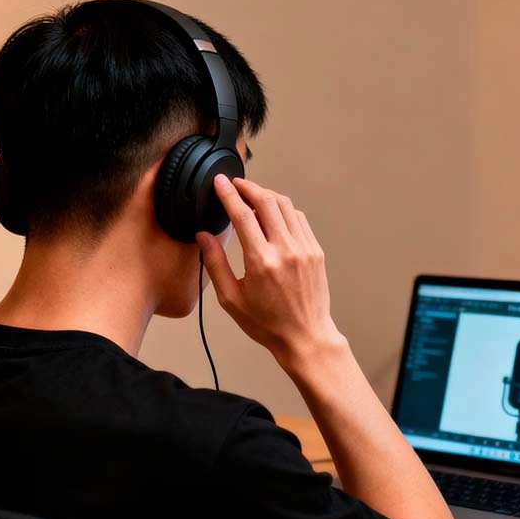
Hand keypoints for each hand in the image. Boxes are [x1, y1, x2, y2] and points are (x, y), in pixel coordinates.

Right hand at [196, 175, 345, 366]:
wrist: (305, 336)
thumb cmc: (267, 323)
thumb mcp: (230, 298)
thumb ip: (215, 263)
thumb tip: (204, 235)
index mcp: (261, 261)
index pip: (243, 215)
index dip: (229, 194)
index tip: (220, 182)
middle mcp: (285, 250)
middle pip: (267, 201)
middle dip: (249, 187)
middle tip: (235, 184)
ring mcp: (304, 248)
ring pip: (285, 206)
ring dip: (267, 195)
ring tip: (252, 196)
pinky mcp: (316, 251)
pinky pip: (299, 219)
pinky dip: (284, 209)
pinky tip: (273, 213)